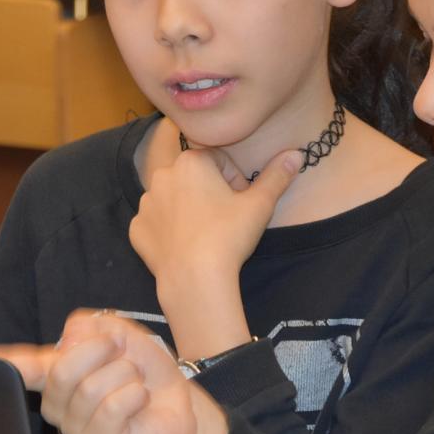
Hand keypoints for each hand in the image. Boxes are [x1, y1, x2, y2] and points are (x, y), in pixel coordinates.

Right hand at [0, 311, 229, 433]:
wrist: (179, 406)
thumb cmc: (144, 372)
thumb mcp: (122, 336)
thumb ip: (94, 326)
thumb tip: (69, 337)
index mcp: (57, 372)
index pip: (22, 365)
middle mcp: (58, 401)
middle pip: (63, 368)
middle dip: (102, 351)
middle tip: (122, 356)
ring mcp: (76, 426)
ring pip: (93, 386)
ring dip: (126, 375)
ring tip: (133, 384)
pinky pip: (113, 406)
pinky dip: (135, 394)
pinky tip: (138, 402)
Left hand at [131, 145, 299, 287]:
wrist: (194, 279)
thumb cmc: (228, 236)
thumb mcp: (260, 204)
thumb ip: (277, 176)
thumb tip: (296, 154)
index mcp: (191, 161)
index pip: (220, 161)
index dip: (235, 181)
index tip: (241, 203)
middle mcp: (162, 175)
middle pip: (195, 177)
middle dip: (210, 193)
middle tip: (225, 219)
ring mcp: (146, 203)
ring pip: (174, 199)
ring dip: (189, 209)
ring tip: (206, 234)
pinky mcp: (137, 229)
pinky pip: (157, 223)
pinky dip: (169, 230)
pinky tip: (186, 246)